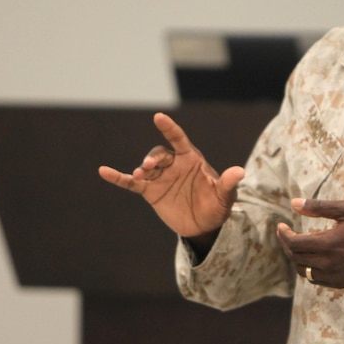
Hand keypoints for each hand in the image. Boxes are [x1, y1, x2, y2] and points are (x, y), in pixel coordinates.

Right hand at [98, 112, 244, 239]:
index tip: (158, 117)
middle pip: (159, 154)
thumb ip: (229, 183)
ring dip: (141, 169)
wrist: (204, 226)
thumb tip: (240, 172)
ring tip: (140, 175)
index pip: (179, 139)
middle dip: (153, 158)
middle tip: (149, 166)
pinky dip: (118, 177)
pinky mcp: (150, 192)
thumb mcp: (224, 196)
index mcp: (191, 159)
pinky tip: (104, 171)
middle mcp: (173, 165)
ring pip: (146, 167)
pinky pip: (131, 182)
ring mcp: (160, 177)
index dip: (169, 128)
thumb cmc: (216, 206)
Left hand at [277, 198, 343, 288]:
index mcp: (328, 244)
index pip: (294, 244)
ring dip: (296, 259)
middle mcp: (328, 263)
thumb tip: (294, 204)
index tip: (281, 226)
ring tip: (297, 246)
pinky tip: (311, 258)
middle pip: (295, 258)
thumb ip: (319, 207)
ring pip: (303, 271)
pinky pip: (315, 279)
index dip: (283, 235)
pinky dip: (308, 269)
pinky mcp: (340, 283)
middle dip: (287, 245)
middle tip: (286, 234)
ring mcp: (334, 276)